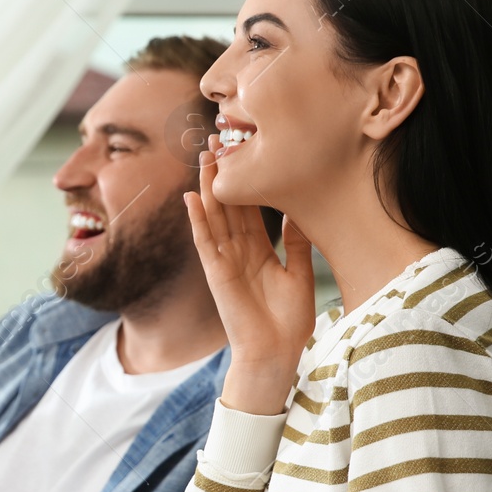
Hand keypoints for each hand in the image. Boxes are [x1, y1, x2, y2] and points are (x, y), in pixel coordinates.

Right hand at [186, 140, 316, 414]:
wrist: (277, 353)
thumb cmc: (288, 321)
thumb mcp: (299, 273)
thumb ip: (296, 243)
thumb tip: (299, 213)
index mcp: (257, 250)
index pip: (248, 207)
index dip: (245, 179)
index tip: (245, 151)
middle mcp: (237, 252)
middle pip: (227, 204)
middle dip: (222, 172)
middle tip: (219, 138)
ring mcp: (224, 261)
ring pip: (213, 216)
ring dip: (207, 186)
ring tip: (204, 155)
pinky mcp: (217, 274)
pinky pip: (205, 242)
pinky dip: (198, 220)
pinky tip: (192, 198)